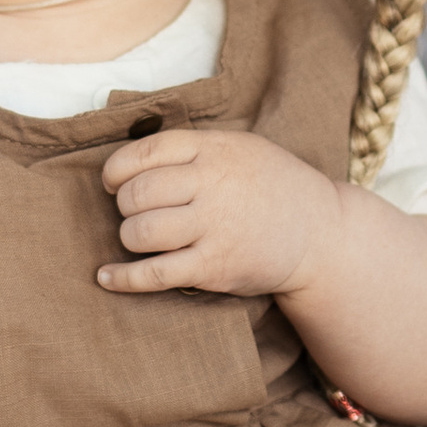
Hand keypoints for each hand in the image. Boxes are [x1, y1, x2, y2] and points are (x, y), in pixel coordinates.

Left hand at [96, 127, 345, 300]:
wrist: (320, 232)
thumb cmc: (272, 186)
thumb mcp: (240, 148)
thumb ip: (193, 149)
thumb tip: (133, 161)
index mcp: (214, 150)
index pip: (143, 153)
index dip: (116, 170)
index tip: (114, 183)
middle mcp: (212, 185)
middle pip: (136, 194)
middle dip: (124, 206)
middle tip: (136, 212)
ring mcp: (213, 227)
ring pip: (139, 232)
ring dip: (129, 237)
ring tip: (140, 238)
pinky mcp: (214, 267)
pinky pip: (153, 274)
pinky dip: (122, 278)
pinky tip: (107, 277)